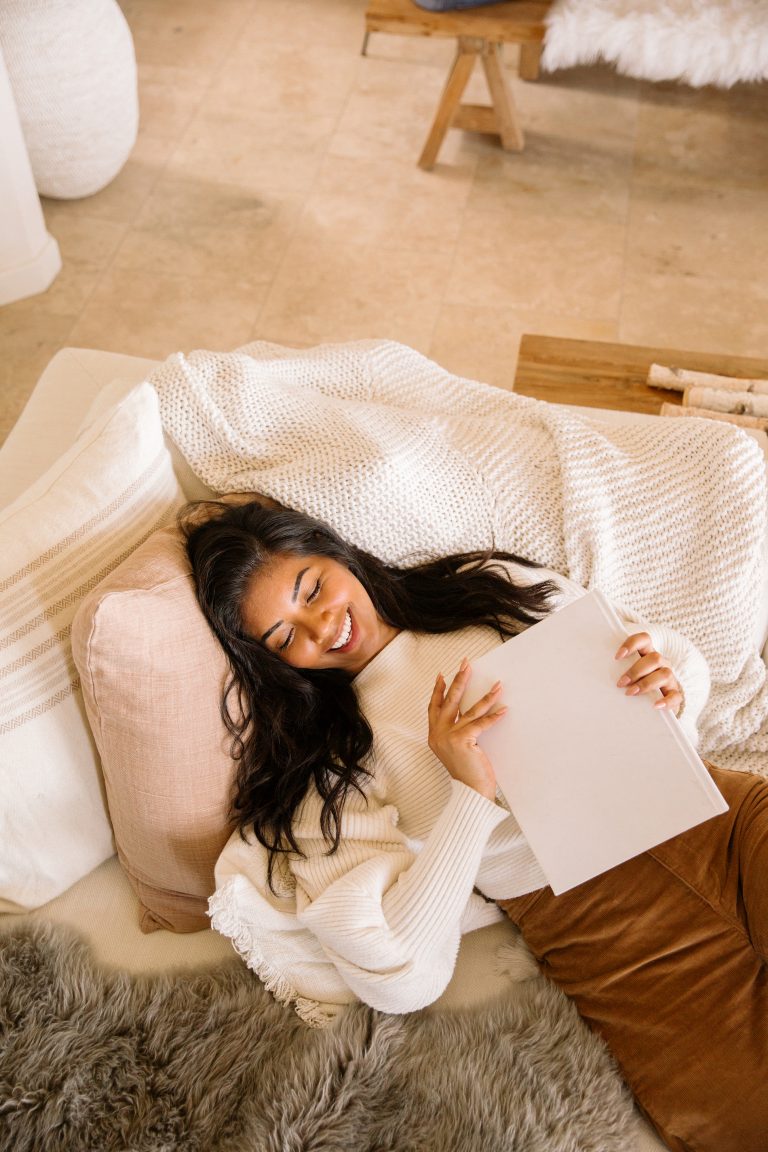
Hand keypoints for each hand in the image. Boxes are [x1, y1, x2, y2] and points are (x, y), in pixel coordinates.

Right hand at [428, 658, 505, 801]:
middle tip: (466, 664)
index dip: (438, 690)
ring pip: (468, 709)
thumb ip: (455, 731)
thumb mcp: (455, 749)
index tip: (442, 675)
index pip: (434, 707)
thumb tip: (467, 712)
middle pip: (449, 701)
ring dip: (485, 695)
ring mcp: (448, 737)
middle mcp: (437, 734)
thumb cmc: (467, 772)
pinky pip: (480, 723)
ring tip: (497, 684)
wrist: (470, 792)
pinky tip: (504, 708)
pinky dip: (493, 716)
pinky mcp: (462, 740)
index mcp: (433, 736)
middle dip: (459, 680)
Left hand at [615, 632, 682, 713]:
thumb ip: (615, 668)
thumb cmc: (633, 682)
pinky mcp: (674, 694)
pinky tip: (655, 705)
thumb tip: (592, 672)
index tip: (617, 657)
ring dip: (646, 683)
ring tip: (630, 693)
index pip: (644, 639)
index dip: (632, 644)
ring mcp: (670, 678)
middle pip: (654, 658)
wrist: (653, 701)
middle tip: (621, 683)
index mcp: (648, 653)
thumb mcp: (626, 672)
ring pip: (665, 674)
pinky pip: (675, 696)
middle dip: (636, 671)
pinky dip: (666, 701)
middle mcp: (661, 663)